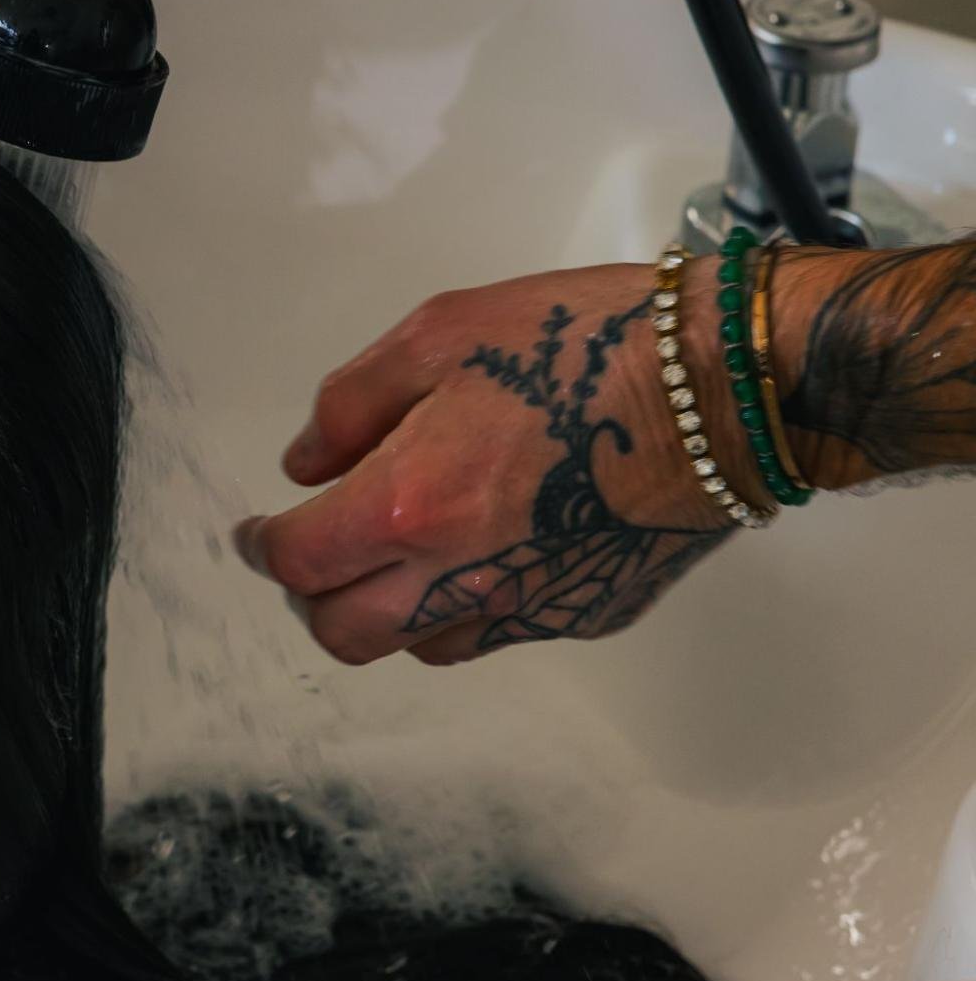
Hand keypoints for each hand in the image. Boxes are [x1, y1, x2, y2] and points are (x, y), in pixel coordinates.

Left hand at [237, 263, 759, 665]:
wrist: (725, 388)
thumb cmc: (583, 344)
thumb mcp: (439, 333)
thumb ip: (353, 404)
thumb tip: (308, 462)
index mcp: (407, 507)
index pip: (298, 562)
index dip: (262, 549)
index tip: (255, 533)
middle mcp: (458, 580)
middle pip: (345, 632)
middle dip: (315, 596)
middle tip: (319, 549)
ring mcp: (527, 609)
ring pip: (418, 647)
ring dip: (389, 610)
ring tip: (401, 550)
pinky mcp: (585, 616)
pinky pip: (495, 636)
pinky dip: (463, 610)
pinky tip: (481, 552)